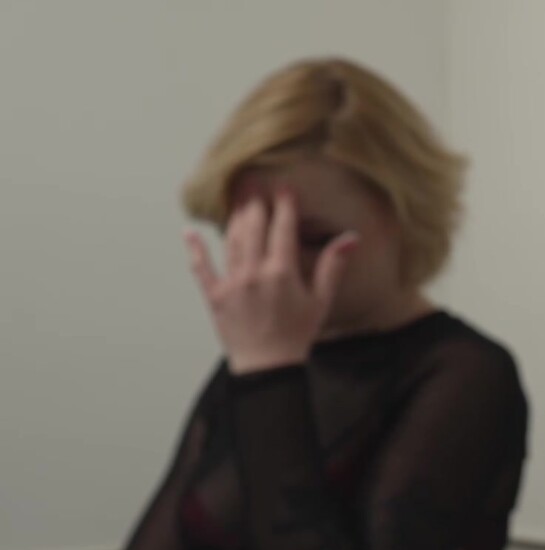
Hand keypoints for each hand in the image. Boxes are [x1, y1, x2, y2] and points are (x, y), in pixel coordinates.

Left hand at [186, 190, 354, 373]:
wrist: (267, 366)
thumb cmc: (297, 335)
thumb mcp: (320, 300)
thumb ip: (332, 266)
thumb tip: (350, 240)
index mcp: (281, 272)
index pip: (283, 229)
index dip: (284, 205)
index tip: (284, 186)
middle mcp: (254, 273)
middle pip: (254, 229)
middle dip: (256, 204)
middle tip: (254, 183)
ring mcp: (231, 283)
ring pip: (231, 241)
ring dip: (235, 218)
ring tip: (237, 200)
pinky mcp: (215, 295)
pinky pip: (202, 268)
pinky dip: (195, 250)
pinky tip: (189, 233)